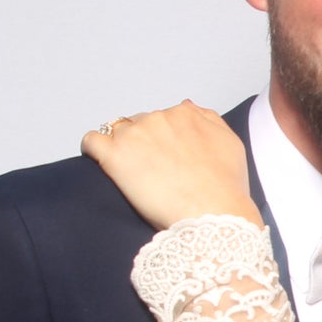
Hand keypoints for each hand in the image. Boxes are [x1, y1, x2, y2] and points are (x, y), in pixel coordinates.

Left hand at [81, 102, 261, 230]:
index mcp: (185, 114)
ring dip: (121, 147)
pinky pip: (91, 141)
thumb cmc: (224, 188)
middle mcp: (159, 118)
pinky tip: (101, 162)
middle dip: (143, 143)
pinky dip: (93, 149)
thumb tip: (188, 107)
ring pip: (116, 131)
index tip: (166, 158)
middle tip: (152, 171)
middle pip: (140, 124)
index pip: (163, 118)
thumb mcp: (230, 143)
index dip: (163, 139)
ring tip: (129, 171)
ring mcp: (135, 135)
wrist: (213, 214)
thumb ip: (209, 119)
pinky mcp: (115, 156)